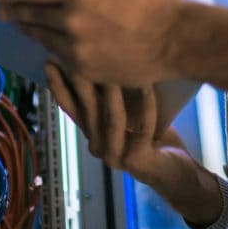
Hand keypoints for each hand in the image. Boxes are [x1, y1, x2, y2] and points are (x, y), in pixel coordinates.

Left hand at [0, 0, 185, 86]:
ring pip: (40, 37)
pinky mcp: (86, 69)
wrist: (179, 39)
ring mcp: (77, 49)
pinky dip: (48, 46)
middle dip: (10, 9)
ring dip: (26, 28)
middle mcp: (71, 21)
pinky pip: (58, 56)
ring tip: (18, 23)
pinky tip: (45, 40)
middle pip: (29, 14)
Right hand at [45, 63, 185, 183]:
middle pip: (87, 111)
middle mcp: (98, 147)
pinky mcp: (136, 161)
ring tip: (116, 65)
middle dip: (82, 81)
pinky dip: (147, 105)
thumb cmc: (154, 138)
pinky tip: (149, 85)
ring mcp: (115, 157)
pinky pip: (142, 129)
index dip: (60, 86)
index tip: (51, 61)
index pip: (71, 109)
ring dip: (114, 91)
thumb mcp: (130, 116)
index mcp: (93, 135)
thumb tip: (103, 60)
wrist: (176, 173)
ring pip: (112, 119)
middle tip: (79, 54)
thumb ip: (114, 99)